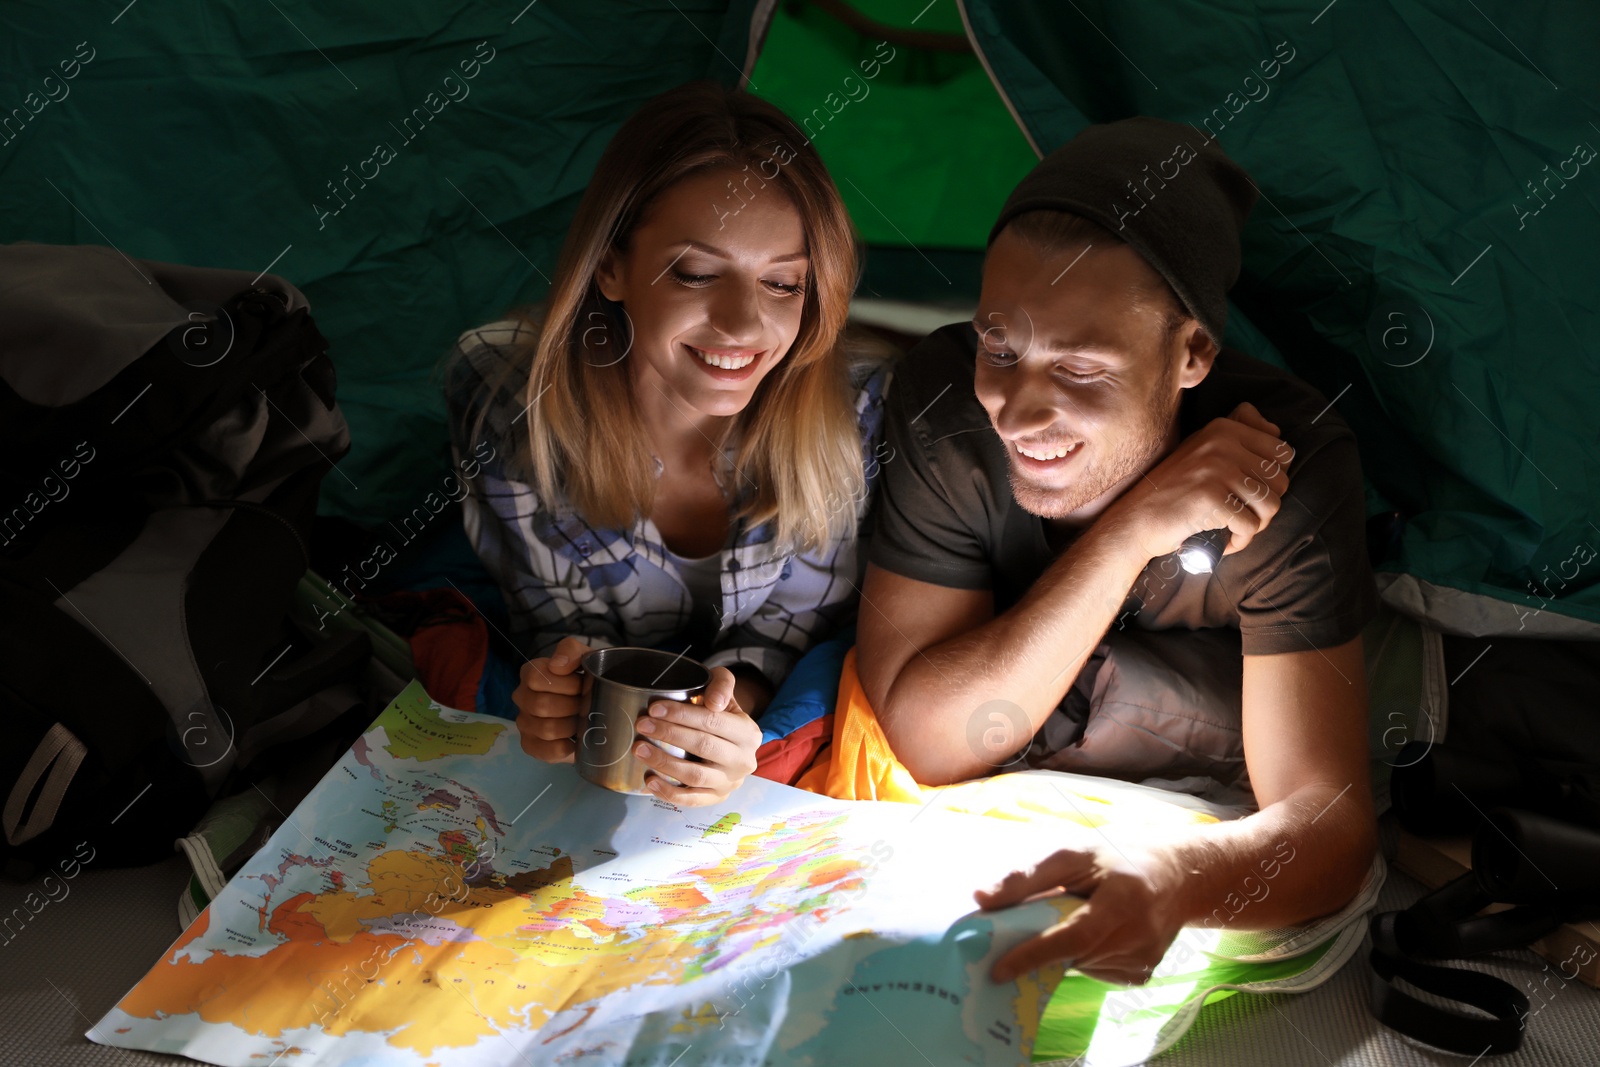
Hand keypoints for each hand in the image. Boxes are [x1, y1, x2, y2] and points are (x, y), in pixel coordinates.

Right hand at [512, 636, 591, 763]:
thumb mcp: (586, 657)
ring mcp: (524, 723)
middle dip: (573, 706)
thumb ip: (571, 651)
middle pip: (541, 705)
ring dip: (572, 726)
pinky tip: (576, 740)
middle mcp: (522, 697)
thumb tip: (557, 665)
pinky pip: (547, 751)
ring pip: (546, 729)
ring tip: (583, 721)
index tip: (582, 685)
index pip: (536, 678)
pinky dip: (567, 747)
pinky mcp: (531, 746)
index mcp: (531, 673)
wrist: (601, 705)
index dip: (565, 684)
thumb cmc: (589, 679)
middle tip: (587, 705)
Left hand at [632, 666, 761, 806]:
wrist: (730, 741)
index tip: (654, 709)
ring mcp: (730, 783)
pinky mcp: (716, 798)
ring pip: (695, 775)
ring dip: (664, 762)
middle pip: (703, 747)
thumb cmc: (720, 712)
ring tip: (640, 749)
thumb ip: (722, 684)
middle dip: (669, 735)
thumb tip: (714, 702)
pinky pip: (692, 800)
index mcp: (748, 733)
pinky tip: (650, 780)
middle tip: (642, 725)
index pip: (713, 721)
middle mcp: (743, 760)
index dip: (682, 715)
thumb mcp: (724, 690)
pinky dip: (669, 793)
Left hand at [977, 844, 1184, 985]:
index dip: (1035, 954)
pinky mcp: (1144, 974)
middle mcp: (1139, 935)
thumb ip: (1028, 876)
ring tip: (1068, 921)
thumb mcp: (1074, 853)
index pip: (1074, 936)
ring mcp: (1144, 959)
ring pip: (1082, 967)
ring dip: (1062, 952)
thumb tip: (980, 898)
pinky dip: (1083, 958)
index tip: (999, 970)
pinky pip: (1097, 973)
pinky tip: (1093, 935)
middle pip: (1074, 956)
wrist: (1179, 875)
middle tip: (1010, 945)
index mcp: (1123, 898)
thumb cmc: (1118, 856)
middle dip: (1038, 954)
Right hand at [1103, 402, 1292, 562]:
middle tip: (1242, 516)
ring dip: (1257, 525)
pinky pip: (1251, 525)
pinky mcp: (1210, 498)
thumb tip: (1275, 429)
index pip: (1283, 452)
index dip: (1273, 479)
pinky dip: (1240, 540)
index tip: (1249, 493)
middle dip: (1266, 506)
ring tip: (1236, 529)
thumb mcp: (1202, 448)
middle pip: (1280, 480)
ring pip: (1271, 504)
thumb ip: (1238, 431)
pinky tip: (1224, 540)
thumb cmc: (1174, 490)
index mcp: (1224, 428)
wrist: (1136, 519)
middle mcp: (1222, 443)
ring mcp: (1216, 469)